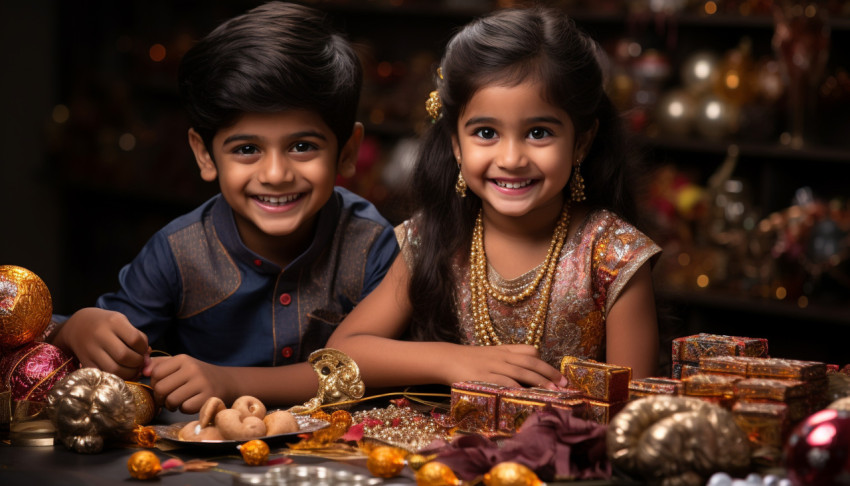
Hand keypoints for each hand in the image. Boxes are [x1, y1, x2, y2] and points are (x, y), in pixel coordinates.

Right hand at [53, 307, 148, 379]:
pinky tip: (122, 372)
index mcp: (113, 321)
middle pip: (124, 356)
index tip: (143, 350)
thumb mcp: (122, 323)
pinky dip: (116, 377)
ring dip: (129, 373)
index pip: (135, 339)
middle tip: (139, 363)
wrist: (78, 325)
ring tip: (132, 369)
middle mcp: (100, 335)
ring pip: (114, 369)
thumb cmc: (107, 324)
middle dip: (137, 363)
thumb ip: (137, 337)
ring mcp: (91, 350)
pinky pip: (104, 374)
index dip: (143, 349)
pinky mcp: (85, 362)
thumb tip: (148, 356)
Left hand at [145, 355, 233, 413]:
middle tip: (167, 399)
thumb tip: (142, 372)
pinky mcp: (208, 397)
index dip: (155, 384)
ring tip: (179, 402)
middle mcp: (192, 369)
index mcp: (183, 359)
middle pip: (161, 388)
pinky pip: (185, 408)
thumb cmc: (196, 375)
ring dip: (172, 405)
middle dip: (161, 398)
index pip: (156, 373)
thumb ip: (159, 365)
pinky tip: (190, 404)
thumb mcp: (180, 365)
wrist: (225, 381)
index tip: (162, 387)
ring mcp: (202, 383)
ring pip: (172, 400)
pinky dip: (185, 409)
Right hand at [443, 344, 566, 388]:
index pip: (530, 352)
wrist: (447, 358)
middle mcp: (502, 356)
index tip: (559, 376)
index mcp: (505, 350)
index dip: (545, 364)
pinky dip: (515, 387)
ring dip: (539, 381)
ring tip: (553, 391)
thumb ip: (509, 359)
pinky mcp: (483, 376)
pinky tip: (526, 394)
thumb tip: (529, 369)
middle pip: (531, 362)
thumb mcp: (492, 355)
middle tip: (564, 384)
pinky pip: (503, 380)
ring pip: (521, 371)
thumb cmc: (470, 360)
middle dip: (549, 373)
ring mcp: (493, 365)